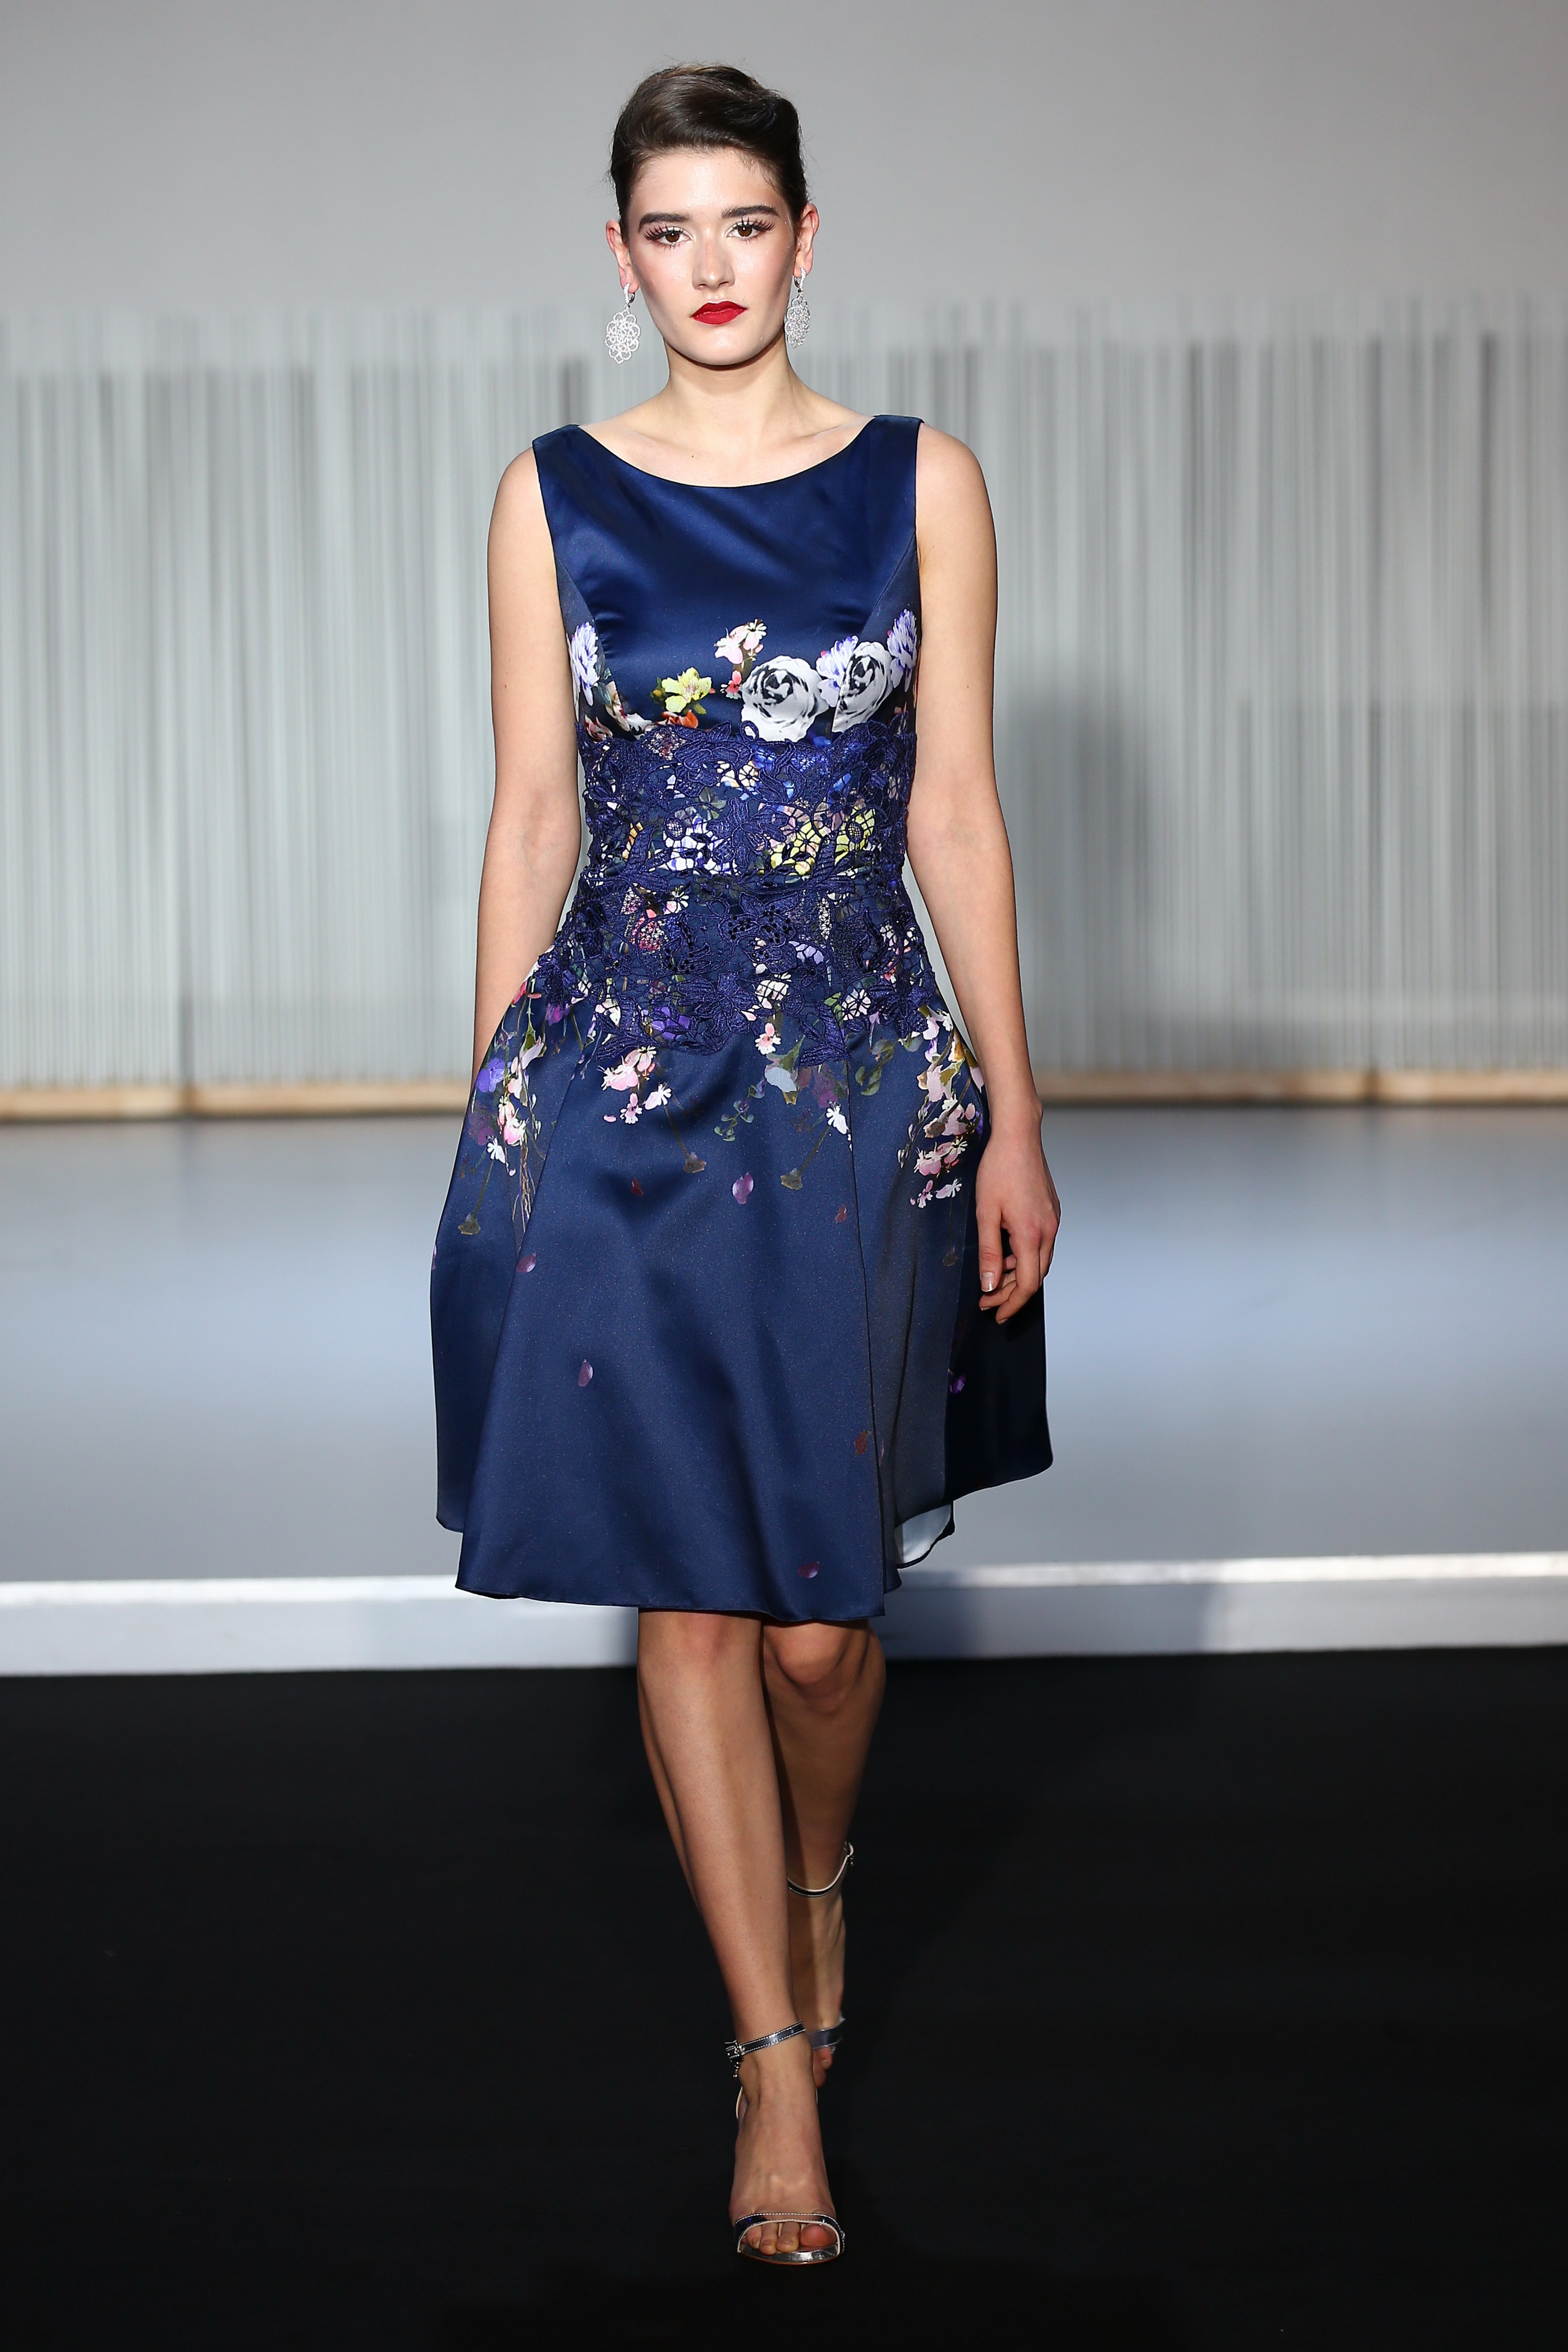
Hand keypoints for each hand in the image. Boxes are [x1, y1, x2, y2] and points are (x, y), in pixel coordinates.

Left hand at [974, 1122, 1059, 1323]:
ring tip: (993, 1279)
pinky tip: (1006, 1253)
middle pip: (1035, 1276)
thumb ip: (989, 1252)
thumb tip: (989, 1285)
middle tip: (988, 1301)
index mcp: (1031, 1234)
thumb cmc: (998, 1169)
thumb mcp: (985, 1213)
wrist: (1018, 1136)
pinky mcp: (1051, 1212)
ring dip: (1018, 1275)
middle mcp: (1048, 1231)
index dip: (1012, 1303)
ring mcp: (1052, 1221)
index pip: (1027, 1284)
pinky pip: (1040, 1245)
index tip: (995, 1314)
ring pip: (1039, 1261)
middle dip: (1012, 1294)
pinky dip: (1024, 1257)